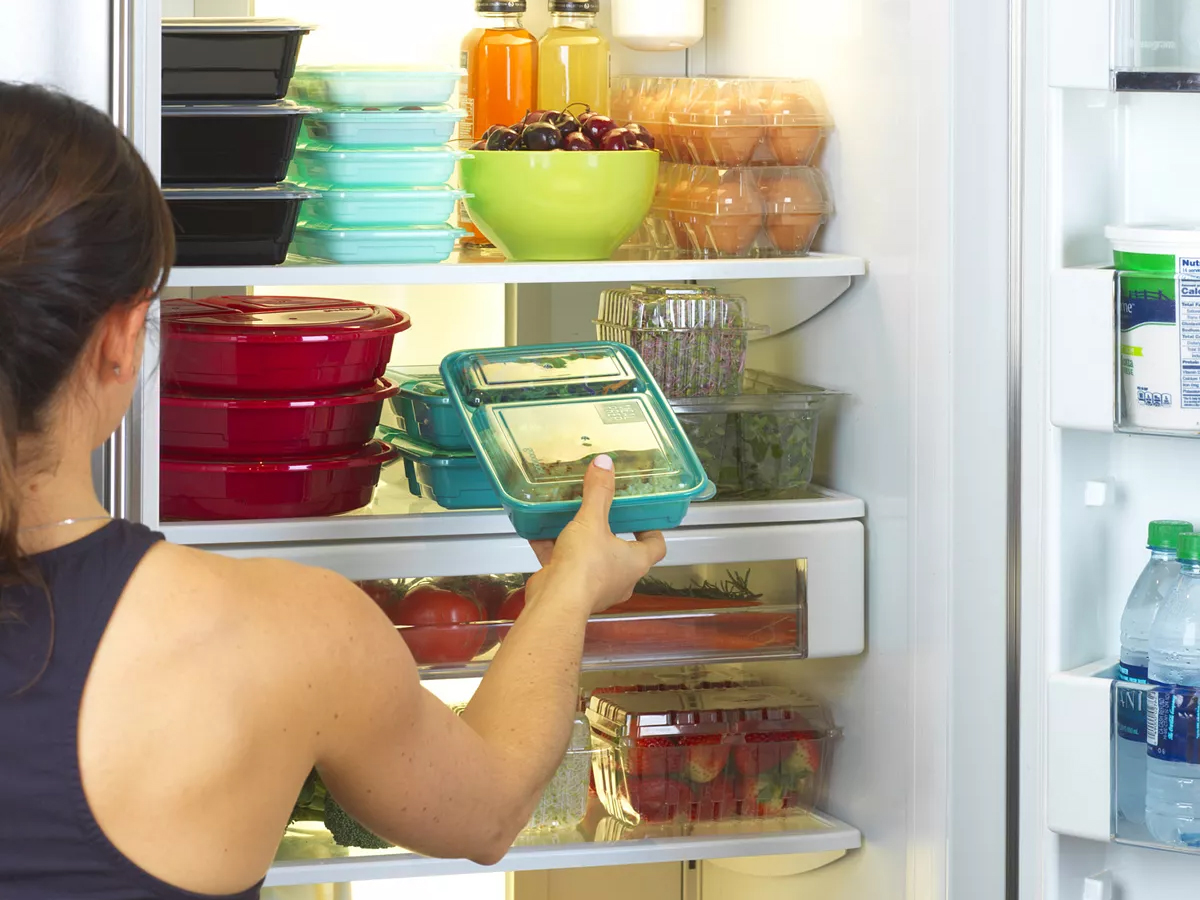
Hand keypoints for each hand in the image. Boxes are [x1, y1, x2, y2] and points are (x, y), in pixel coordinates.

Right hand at [527, 455, 665, 614]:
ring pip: (592, 560)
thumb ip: (598, 492)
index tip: (642, 517)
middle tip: (603, 514)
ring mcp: (596, 588)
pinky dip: (555, 552)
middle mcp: (620, 579)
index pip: (655, 546)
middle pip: (622, 552)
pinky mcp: (572, 591)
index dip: (651, 530)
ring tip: (571, 521)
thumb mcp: (592, 520)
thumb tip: (605, 464)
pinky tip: (540, 533)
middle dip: (611, 534)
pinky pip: (566, 567)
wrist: (556, 602)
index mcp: (635, 562)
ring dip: (581, 543)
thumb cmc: (584, 567)